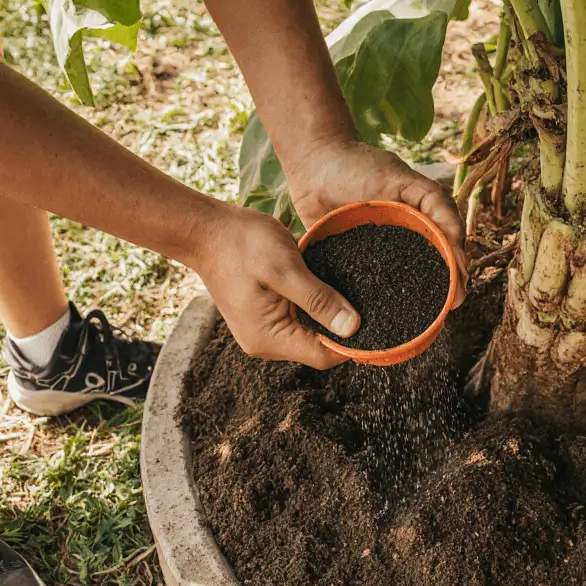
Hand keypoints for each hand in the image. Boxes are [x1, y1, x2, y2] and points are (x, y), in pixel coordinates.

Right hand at [192, 205, 360, 368]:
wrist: (206, 229)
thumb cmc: (241, 244)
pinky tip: (328, 286)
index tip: (379, 321)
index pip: (324, 356)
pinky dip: (316, 305)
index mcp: (269, 338)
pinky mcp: (265, 314)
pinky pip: (299, 318)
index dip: (353, 343)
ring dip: (330, 314)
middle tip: (369, 301)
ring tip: (351, 291)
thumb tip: (352, 328)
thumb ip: (319, 300)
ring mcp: (264, 329)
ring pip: (311, 331)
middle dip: (344, 328)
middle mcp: (266, 342)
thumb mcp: (286, 269)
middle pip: (319, 347)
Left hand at [283, 137, 467, 305]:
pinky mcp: (349, 260)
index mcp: (420, 219)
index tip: (459, 295)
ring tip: (418, 322)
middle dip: (439, 292)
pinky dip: (371, 299)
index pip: (447, 249)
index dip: (456, 272)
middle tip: (444, 314)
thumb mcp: (402, 179)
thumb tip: (458, 237)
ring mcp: (376, 251)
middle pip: (426, 270)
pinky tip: (378, 317)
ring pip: (397, 281)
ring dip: (409, 301)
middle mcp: (402, 237)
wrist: (312, 163)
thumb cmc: (359, 165)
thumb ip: (433, 202)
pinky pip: (363, 284)